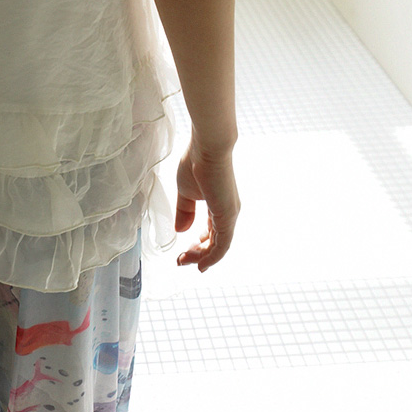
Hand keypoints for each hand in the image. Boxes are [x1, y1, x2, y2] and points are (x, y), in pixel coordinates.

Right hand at [174, 140, 239, 271]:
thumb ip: (185, 212)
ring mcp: (229, 215)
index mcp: (218, 206)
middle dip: (198, 255)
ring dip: (202, 258)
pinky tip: (201, 264)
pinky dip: (212, 257)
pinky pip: (222, 244)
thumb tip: (181, 230)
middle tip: (181, 261)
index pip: (211, 233)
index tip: (182, 254)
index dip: (198, 246)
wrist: (206, 148)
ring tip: (184, 261)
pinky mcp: (228, 216)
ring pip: (219, 247)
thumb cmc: (195, 163)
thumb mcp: (185, 192)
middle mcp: (227, 213)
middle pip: (215, 243)